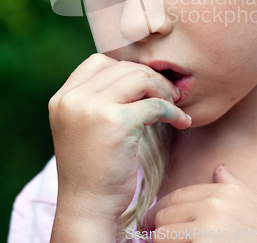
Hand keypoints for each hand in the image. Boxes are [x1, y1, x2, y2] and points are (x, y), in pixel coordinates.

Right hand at [48, 54, 190, 222]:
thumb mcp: (82, 125)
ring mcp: (92, 108)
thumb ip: (96, 98)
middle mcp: (73, 98)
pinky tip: (181, 121)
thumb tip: (135, 73)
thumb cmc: (92, 168)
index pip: (98, 61)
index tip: (145, 85)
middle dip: (151, 78)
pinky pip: (155, 104)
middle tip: (169, 94)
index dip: (126, 68)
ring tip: (174, 105)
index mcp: (63, 97)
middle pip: (123, 67)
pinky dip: (173, 111)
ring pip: (139, 77)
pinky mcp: (116, 122)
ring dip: (163, 89)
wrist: (87, 208)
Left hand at [143, 165, 256, 242]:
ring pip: (163, 233)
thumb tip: (220, 170)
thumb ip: (235, 186)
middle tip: (150, 233)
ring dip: (159, 240)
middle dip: (157, 224)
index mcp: (225, 192)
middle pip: (167, 211)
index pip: (181, 195)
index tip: (155, 217)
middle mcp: (213, 205)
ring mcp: (207, 228)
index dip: (164, 206)